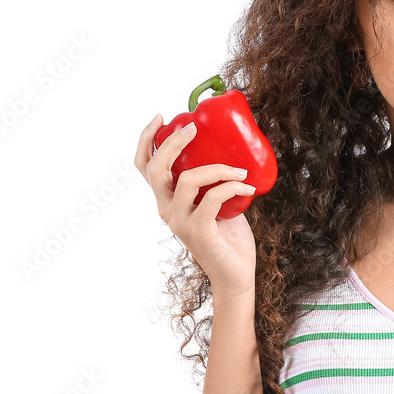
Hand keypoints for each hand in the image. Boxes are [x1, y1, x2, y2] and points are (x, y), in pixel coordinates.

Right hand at [134, 113, 257, 297]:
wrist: (235, 275)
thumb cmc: (229, 238)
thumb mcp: (219, 203)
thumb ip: (215, 184)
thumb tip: (233, 154)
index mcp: (168, 201)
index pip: (145, 168)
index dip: (147, 140)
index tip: (162, 118)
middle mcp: (167, 211)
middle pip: (157, 169)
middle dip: (174, 143)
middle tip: (195, 129)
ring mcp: (181, 223)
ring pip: (187, 180)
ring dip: (218, 168)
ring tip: (241, 172)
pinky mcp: (199, 232)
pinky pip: (212, 199)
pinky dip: (231, 187)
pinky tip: (248, 188)